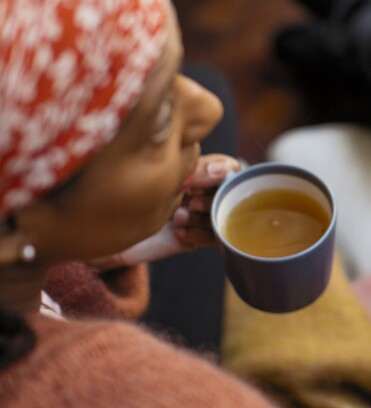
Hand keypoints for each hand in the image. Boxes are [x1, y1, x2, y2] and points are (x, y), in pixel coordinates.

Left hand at [90, 154, 241, 269]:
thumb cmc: (130, 193)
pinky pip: (213, 238)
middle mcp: (201, 192)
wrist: (103, 227)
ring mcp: (198, 216)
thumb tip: (224, 168)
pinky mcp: (192, 239)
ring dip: (204, 218)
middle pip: (230, 193)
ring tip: (179, 218)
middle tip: (190, 202)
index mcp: (195, 171)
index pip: (231, 168)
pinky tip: (179, 232)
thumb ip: (196, 169)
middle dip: (211, 198)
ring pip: (224, 216)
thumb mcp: (165, 175)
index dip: (224, 175)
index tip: (200, 181)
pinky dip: (199, 234)